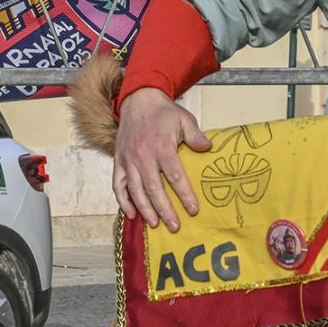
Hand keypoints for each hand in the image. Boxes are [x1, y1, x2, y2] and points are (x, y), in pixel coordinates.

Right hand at [111, 88, 210, 231]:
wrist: (138, 100)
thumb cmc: (164, 113)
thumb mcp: (184, 119)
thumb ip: (196, 136)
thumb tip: (208, 148)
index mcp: (161, 146)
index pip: (174, 175)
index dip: (184, 194)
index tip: (193, 210)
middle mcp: (142, 155)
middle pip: (154, 188)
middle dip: (165, 209)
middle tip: (175, 226)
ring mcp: (128, 159)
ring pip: (135, 190)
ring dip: (145, 209)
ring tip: (156, 224)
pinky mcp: (119, 161)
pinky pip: (118, 185)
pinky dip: (123, 201)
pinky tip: (133, 214)